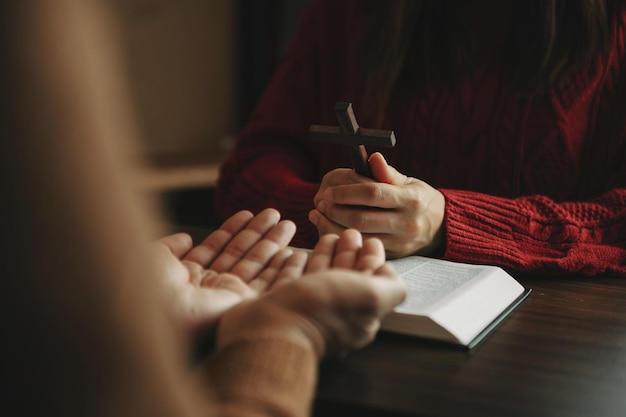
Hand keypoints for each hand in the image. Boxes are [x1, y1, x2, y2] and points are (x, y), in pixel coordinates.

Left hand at [151, 208, 296, 334]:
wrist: (154, 311)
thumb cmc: (144, 283)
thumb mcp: (153, 255)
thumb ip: (170, 246)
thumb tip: (185, 238)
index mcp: (186, 275)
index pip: (215, 248)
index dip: (231, 230)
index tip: (247, 214)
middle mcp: (208, 286)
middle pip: (239, 254)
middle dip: (258, 233)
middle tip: (274, 213)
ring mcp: (226, 296)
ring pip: (254, 265)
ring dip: (271, 243)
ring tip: (288, 223)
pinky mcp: (242, 304)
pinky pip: (265, 283)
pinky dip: (279, 267)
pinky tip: (290, 251)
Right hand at [215, 229, 406, 358]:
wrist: (269, 328)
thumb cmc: (321, 310)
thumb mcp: (370, 295)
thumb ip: (390, 287)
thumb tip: (391, 276)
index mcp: (358, 316)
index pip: (369, 284)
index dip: (371, 261)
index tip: (370, 241)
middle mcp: (331, 316)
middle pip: (344, 278)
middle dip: (349, 254)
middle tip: (350, 233)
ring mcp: (302, 311)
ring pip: (317, 277)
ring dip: (325, 255)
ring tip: (328, 236)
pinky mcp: (275, 304)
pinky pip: (289, 281)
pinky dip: (295, 265)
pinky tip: (296, 253)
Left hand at [309, 152, 444, 257]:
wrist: (440, 228)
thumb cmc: (419, 200)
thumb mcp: (409, 183)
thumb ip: (387, 173)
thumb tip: (373, 158)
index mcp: (411, 199)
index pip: (372, 194)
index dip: (347, 192)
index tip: (330, 191)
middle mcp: (407, 223)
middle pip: (362, 218)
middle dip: (336, 210)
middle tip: (321, 203)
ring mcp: (400, 243)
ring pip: (359, 237)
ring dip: (333, 226)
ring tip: (319, 215)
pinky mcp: (393, 256)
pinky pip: (362, 248)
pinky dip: (343, 238)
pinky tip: (329, 228)